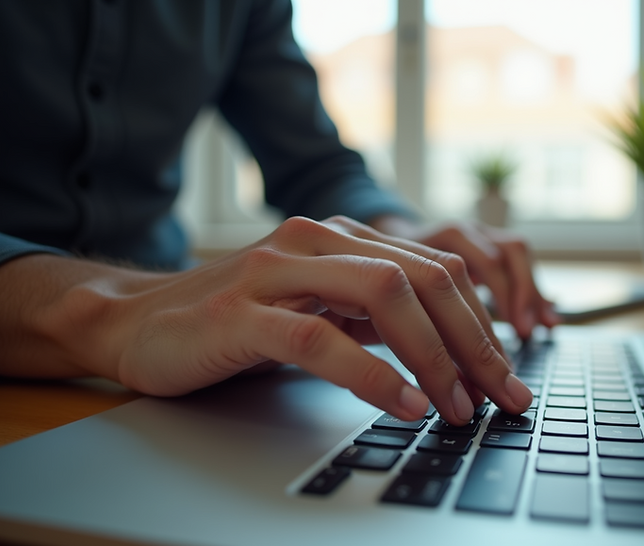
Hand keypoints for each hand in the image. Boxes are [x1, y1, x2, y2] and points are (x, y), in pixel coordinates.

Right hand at [0, 217, 533, 424]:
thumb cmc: (235, 322)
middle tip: (502, 396)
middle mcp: (318, 239)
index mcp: (343, 237)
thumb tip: (449, 349)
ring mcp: (279, 269)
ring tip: (457, 406)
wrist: (137, 320)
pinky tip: (403, 403)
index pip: (437, 272)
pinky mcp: (242, 311)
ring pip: (385, 295)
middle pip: (425, 279)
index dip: (482, 326)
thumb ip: (375, 317)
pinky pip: (322, 337)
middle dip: (475, 343)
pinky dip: (371, 373)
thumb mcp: (320, 311)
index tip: (506, 378)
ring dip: (434, 357)